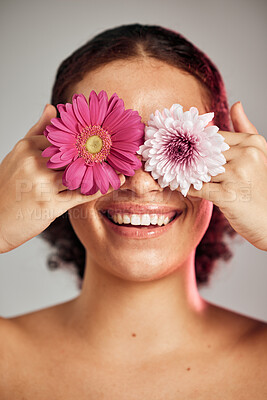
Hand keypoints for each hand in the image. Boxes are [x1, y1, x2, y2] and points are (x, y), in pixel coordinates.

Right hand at [0, 104, 124, 252]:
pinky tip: (115, 183)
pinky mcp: (49, 206)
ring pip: (80, 172)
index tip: (110, 134)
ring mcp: (42, 184)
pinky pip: (80, 194)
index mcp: (28, 147)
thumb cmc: (6, 187)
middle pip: (76, 153)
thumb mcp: (18, 154)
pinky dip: (100, 188)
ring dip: (103, 170)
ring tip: (124, 165)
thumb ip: (37, 131)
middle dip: (100, 152)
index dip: (89, 139)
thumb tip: (52, 107)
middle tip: (125, 148)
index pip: (66, 138)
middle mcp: (35, 163)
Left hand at [185, 101, 266, 250]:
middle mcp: (246, 155)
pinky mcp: (228, 195)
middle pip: (204, 151)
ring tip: (170, 172)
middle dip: (185, 156)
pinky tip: (180, 188)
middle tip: (163, 156)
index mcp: (252, 143)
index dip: (194, 142)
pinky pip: (198, 188)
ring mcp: (237, 175)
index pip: (213, 137)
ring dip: (183, 172)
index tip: (177, 143)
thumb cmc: (261, 189)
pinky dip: (187, 188)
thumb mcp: (258, 155)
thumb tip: (236, 103)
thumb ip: (246, 128)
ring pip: (198, 168)